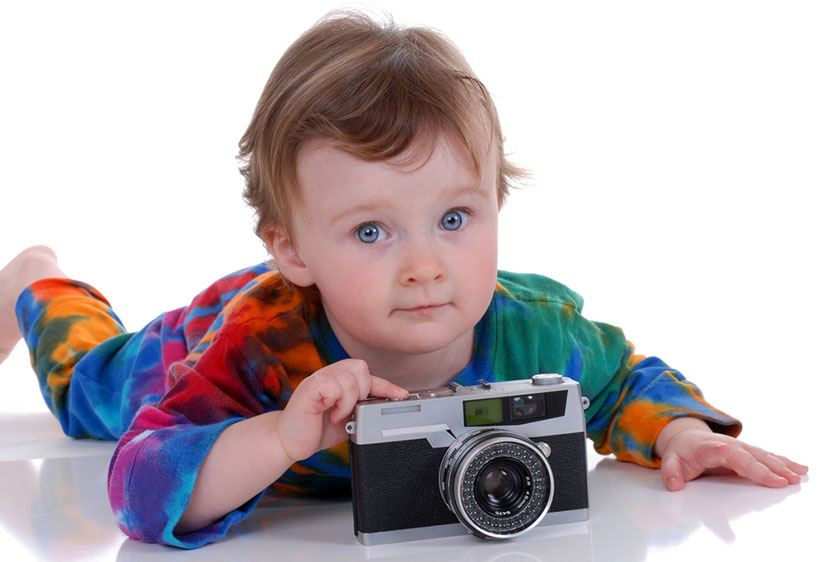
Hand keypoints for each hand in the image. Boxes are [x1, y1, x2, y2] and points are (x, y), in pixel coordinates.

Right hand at [276, 359, 407, 462]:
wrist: (289, 441)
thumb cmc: (315, 429)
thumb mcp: (347, 418)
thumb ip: (362, 408)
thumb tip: (384, 405)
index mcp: (338, 380)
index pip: (367, 375)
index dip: (386, 384)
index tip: (401, 395)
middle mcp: (329, 375)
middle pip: (360, 368)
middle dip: (363, 392)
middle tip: (352, 410)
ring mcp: (318, 379)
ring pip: (350, 377)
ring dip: (349, 401)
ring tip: (339, 415)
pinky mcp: (309, 388)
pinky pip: (333, 385)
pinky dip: (338, 402)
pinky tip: (331, 413)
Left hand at [655, 418, 808, 490]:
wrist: (688, 437)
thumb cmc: (681, 452)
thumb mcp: (670, 461)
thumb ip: (671, 472)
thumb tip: (674, 484)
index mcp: (705, 448)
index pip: (713, 449)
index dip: (719, 450)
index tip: (727, 449)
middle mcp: (727, 446)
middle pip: (745, 457)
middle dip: (762, 468)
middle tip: (780, 480)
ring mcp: (740, 448)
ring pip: (762, 456)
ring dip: (780, 467)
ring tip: (795, 477)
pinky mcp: (749, 452)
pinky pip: (768, 457)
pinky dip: (784, 463)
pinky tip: (799, 469)